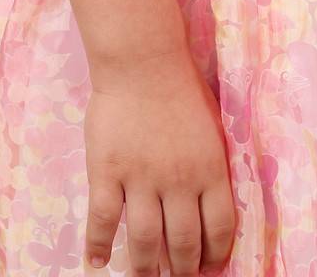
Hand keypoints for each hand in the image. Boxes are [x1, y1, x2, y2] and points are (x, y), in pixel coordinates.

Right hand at [83, 43, 236, 274]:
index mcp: (210, 169)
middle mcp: (179, 181)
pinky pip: (103, 220)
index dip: (215, 256)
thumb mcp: (213, 127)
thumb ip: (212, 166)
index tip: (209, 269)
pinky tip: (97, 262)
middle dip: (182, 270)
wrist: (143, 61)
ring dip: (145, 269)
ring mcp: (141, 179)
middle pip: (184, 244)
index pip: (220, 229)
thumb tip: (213, 204)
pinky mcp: (107, 172)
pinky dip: (98, 246)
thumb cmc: (181, 88)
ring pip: (145, 242)